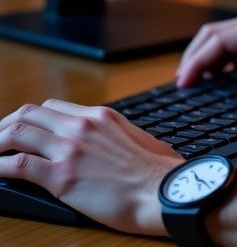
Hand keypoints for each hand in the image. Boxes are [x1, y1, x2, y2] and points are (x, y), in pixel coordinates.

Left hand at [0, 100, 181, 234]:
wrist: (161, 191)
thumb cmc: (156, 172)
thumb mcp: (136, 140)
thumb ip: (114, 136)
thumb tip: (108, 146)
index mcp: (101, 116)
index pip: (52, 106)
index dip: (31, 119)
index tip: (22, 132)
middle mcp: (82, 126)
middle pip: (29, 113)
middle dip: (5, 127)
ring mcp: (71, 149)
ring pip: (17, 133)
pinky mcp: (62, 176)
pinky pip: (18, 166)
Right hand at [176, 9, 236, 92]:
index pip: (226, 39)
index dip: (201, 59)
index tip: (185, 81)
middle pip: (221, 34)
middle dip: (196, 54)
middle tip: (181, 82)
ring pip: (229, 41)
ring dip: (207, 57)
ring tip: (192, 82)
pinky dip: (223, 63)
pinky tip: (217, 80)